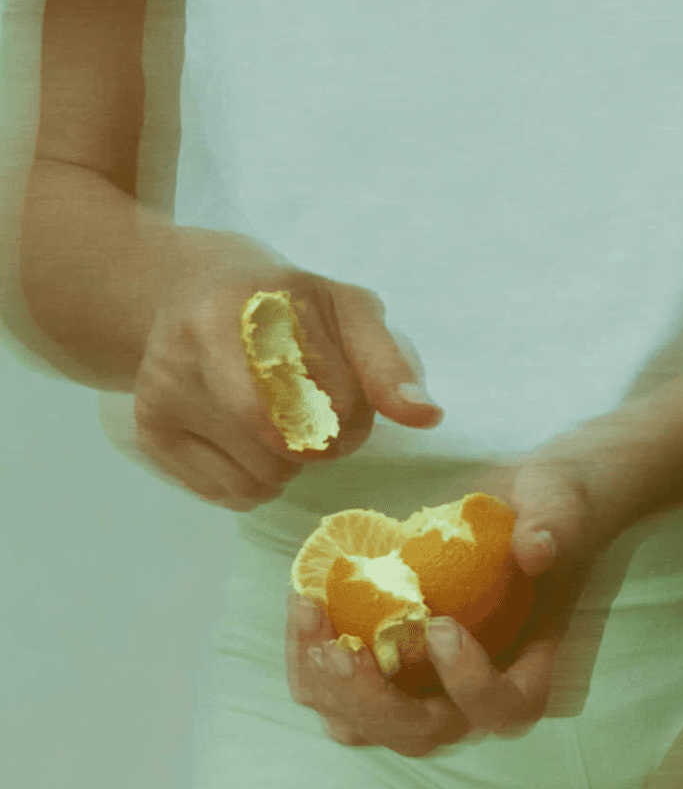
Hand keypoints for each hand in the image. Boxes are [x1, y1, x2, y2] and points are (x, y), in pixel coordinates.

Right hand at [133, 232, 442, 510]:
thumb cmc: (289, 310)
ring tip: (274, 417)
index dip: (355, 412)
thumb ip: (390, 363)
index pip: (336, 397)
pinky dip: (256, 480)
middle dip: (325, 442)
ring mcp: (164, 384)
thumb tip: (425, 416)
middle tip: (314, 412)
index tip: (344, 394)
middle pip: (297, 444)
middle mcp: (198, 335)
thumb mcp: (349, 314)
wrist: (194, 294)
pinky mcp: (150, 429)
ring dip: (290, 464)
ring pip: (268, 476)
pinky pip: (233, 494)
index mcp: (259, 298)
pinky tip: (241, 435)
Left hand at [285, 403, 649, 756]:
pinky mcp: (387, 671)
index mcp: (533, 670)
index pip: (505, 707)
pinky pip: (339, 692)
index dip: (471, 684)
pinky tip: (302, 608)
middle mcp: (475, 697)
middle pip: (423, 733)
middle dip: (373, 701)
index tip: (441, 626)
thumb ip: (555, 525)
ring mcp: (425, 690)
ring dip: (330, 687)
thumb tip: (536, 549)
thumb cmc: (551, 510)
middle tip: (340, 648)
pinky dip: (312, 664)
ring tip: (308, 619)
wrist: (522, 506)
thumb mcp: (561, 506)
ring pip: (369, 726)